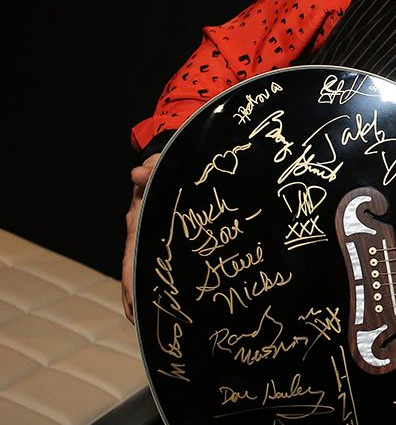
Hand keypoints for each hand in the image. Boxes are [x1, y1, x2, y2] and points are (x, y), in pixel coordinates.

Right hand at [122, 153, 159, 323]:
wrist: (168, 166)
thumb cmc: (164, 168)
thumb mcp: (160, 166)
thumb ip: (152, 169)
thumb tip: (137, 174)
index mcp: (137, 223)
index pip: (131, 258)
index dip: (131, 282)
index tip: (134, 304)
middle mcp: (139, 236)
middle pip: (133, 274)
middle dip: (136, 299)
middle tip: (145, 325)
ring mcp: (149, 240)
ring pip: (143, 272)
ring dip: (145, 296)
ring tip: (154, 322)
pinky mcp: (161, 240)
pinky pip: (157, 264)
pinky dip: (157, 282)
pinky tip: (169, 298)